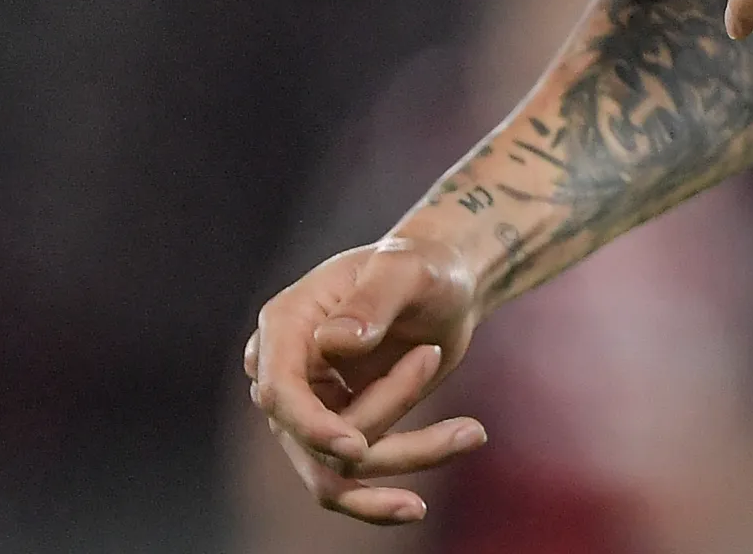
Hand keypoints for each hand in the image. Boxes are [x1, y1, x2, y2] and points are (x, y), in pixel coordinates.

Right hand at [244, 235, 490, 523]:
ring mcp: (308, 412)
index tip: (356, 447)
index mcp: (285, 325)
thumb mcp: (405, 269)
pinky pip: (358, 481)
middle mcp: (285, 373)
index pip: (278, 392)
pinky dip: (400, 487)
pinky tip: (446, 468)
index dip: (310, 426)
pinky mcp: (339, 436)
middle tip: (433, 356)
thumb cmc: (423, 266)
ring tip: (473, 431)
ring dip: (410, 455)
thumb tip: (334, 342)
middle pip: (313, 437)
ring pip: (340, 470)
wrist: (446, 288)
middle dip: (384, 416)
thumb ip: (371, 300)